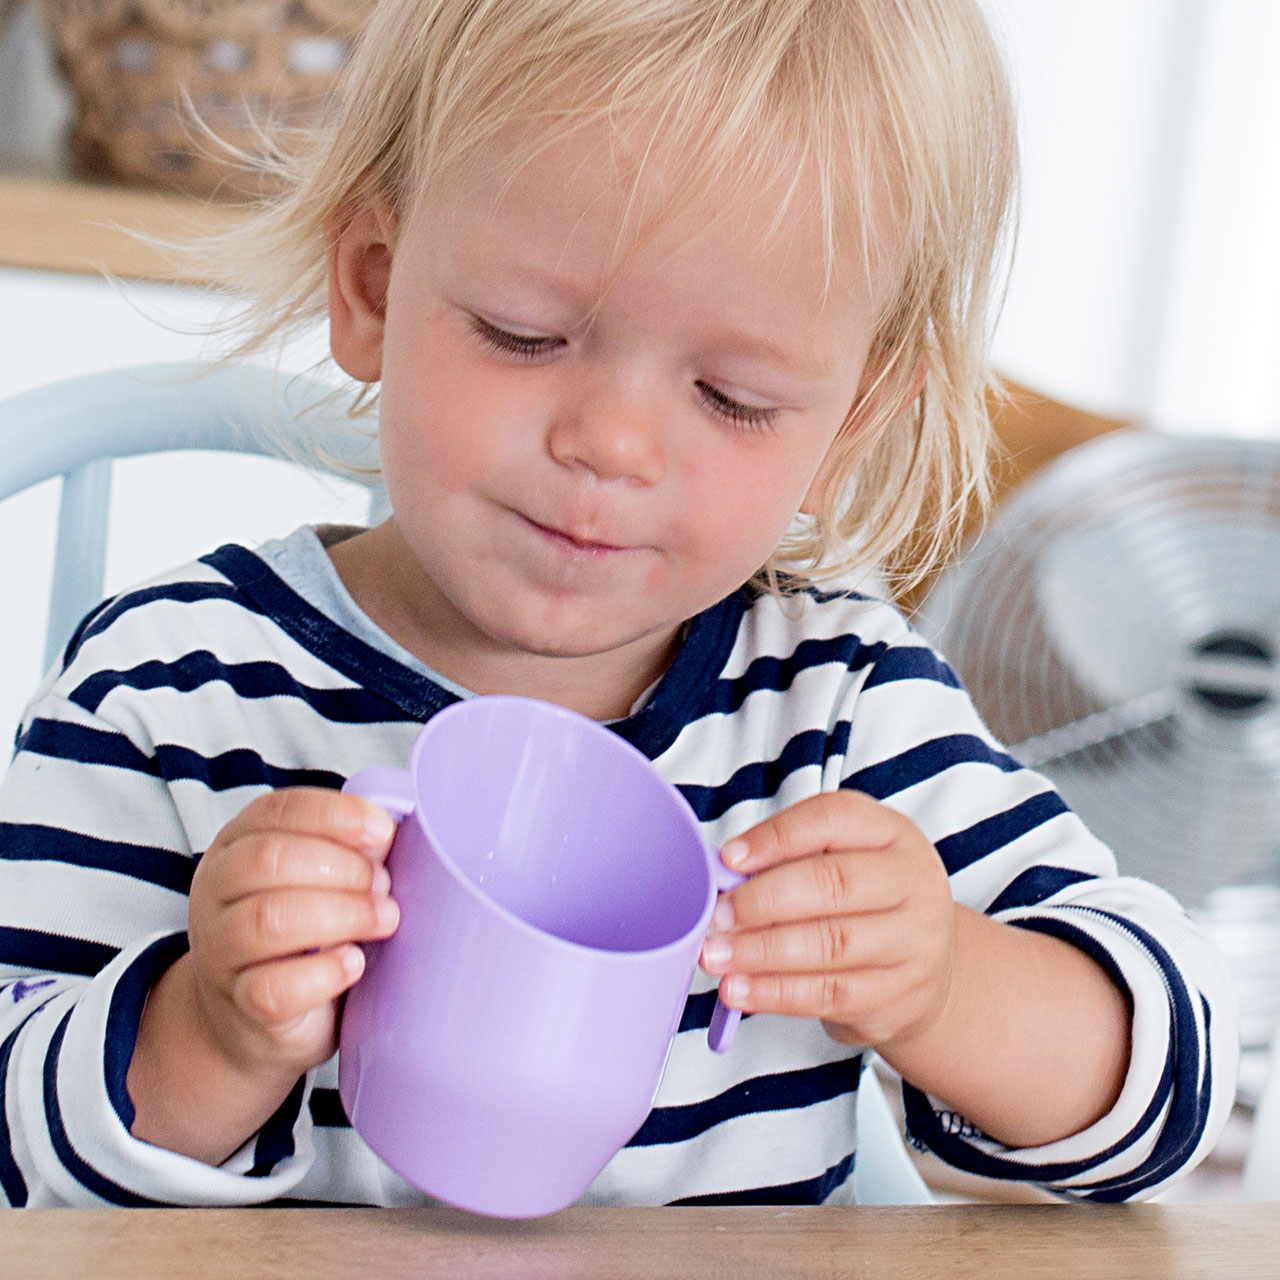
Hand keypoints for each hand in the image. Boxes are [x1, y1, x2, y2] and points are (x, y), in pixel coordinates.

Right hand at [185, 787, 400, 1079]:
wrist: (261, 1018)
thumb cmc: (306, 934)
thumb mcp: (326, 881)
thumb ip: (353, 852)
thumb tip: (391, 834)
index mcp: (239, 843)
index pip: (278, 810)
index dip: (336, 815)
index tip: (383, 831)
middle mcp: (217, 890)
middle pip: (269, 859)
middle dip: (343, 868)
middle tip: (384, 886)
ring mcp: (220, 949)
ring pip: (267, 920)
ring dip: (341, 914)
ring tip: (383, 920)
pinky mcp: (238, 1004)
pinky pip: (273, 987)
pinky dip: (324, 973)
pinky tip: (354, 963)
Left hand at [699, 791, 956, 1050]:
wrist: (929, 969)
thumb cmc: (865, 903)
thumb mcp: (843, 860)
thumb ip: (789, 860)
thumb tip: (724, 875)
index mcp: (892, 834)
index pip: (833, 818)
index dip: (777, 836)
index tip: (729, 857)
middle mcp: (911, 882)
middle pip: (834, 883)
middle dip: (764, 900)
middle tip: (718, 915)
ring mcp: (913, 942)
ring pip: (830, 944)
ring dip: (762, 952)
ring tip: (715, 956)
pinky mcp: (898, 995)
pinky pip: (829, 994)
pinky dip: (776, 993)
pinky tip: (740, 989)